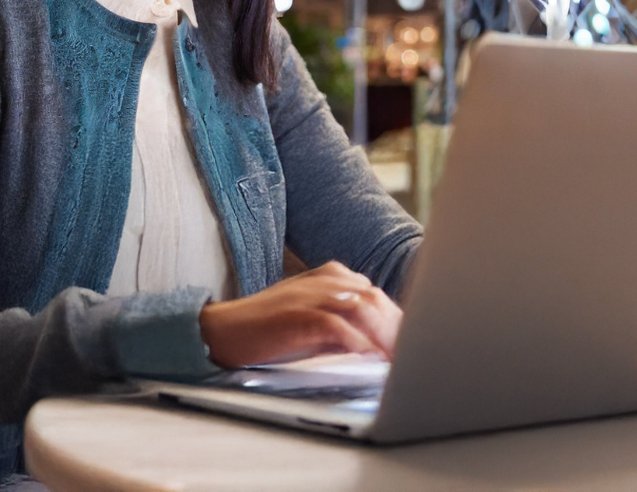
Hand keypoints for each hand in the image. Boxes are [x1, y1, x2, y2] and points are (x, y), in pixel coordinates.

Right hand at [198, 260, 401, 368]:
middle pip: (374, 298)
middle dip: (396, 329)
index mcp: (330, 275)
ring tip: (395, 361)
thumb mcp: (312, 315)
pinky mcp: (297, 314)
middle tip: (412, 358)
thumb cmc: (269, 327)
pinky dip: (355, 341)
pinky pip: (335, 324)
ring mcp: (310, 295)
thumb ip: (344, 320)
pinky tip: (366, 357)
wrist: (224, 329)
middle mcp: (324, 280)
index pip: (375, 294)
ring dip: (382, 336)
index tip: (412, 345)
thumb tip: (379, 343)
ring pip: (361, 307)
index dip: (397, 321)